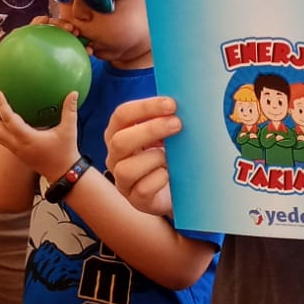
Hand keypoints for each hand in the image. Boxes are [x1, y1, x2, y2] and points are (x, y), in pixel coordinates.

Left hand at [0, 91, 80, 179]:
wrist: (63, 174)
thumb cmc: (65, 152)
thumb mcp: (69, 130)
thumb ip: (70, 110)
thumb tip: (74, 93)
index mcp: (27, 138)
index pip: (9, 120)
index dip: (1, 105)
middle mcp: (17, 145)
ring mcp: (16, 150)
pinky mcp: (17, 153)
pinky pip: (2, 138)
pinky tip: (0, 118)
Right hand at [103, 95, 178, 218]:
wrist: (179, 189)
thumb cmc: (171, 154)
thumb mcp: (166, 134)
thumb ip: (168, 119)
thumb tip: (187, 103)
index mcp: (119, 133)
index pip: (122, 115)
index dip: (145, 107)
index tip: (171, 104)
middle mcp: (116, 156)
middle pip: (120, 141)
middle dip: (150, 130)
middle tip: (177, 124)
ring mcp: (123, 180)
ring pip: (126, 169)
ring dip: (154, 158)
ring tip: (172, 157)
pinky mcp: (136, 200)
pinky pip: (143, 189)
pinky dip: (160, 179)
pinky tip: (171, 174)